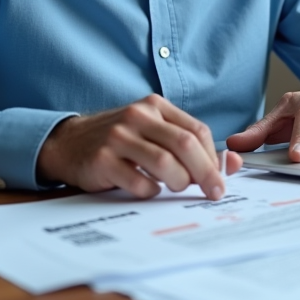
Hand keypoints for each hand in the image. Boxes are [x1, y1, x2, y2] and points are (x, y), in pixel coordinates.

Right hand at [36, 94, 242, 199]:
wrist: (67, 143)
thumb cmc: (118, 141)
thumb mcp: (154, 134)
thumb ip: (191, 146)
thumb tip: (232, 163)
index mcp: (155, 106)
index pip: (197, 131)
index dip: (213, 158)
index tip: (219, 179)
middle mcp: (138, 117)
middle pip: (185, 145)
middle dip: (205, 173)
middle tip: (213, 192)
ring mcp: (118, 137)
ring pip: (164, 163)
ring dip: (178, 182)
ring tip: (176, 188)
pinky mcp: (102, 160)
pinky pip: (138, 182)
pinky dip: (150, 191)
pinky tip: (147, 189)